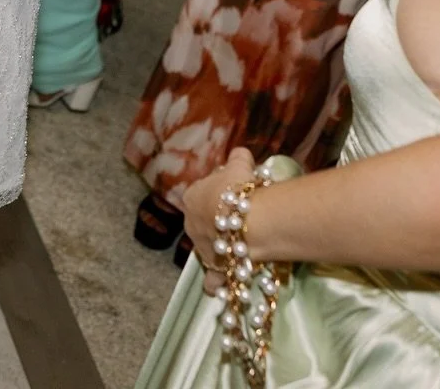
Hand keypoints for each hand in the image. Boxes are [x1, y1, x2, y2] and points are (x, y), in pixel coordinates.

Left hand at [184, 146, 256, 288]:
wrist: (249, 222)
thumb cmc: (239, 190)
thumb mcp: (239, 166)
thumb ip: (238, 158)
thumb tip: (241, 153)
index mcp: (191, 197)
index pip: (203, 193)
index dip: (220, 195)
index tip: (236, 196)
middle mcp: (190, 223)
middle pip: (205, 221)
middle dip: (218, 222)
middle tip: (241, 221)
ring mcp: (201, 248)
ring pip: (208, 248)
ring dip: (218, 250)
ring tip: (236, 251)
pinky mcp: (214, 268)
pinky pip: (213, 277)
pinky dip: (215, 282)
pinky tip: (220, 286)